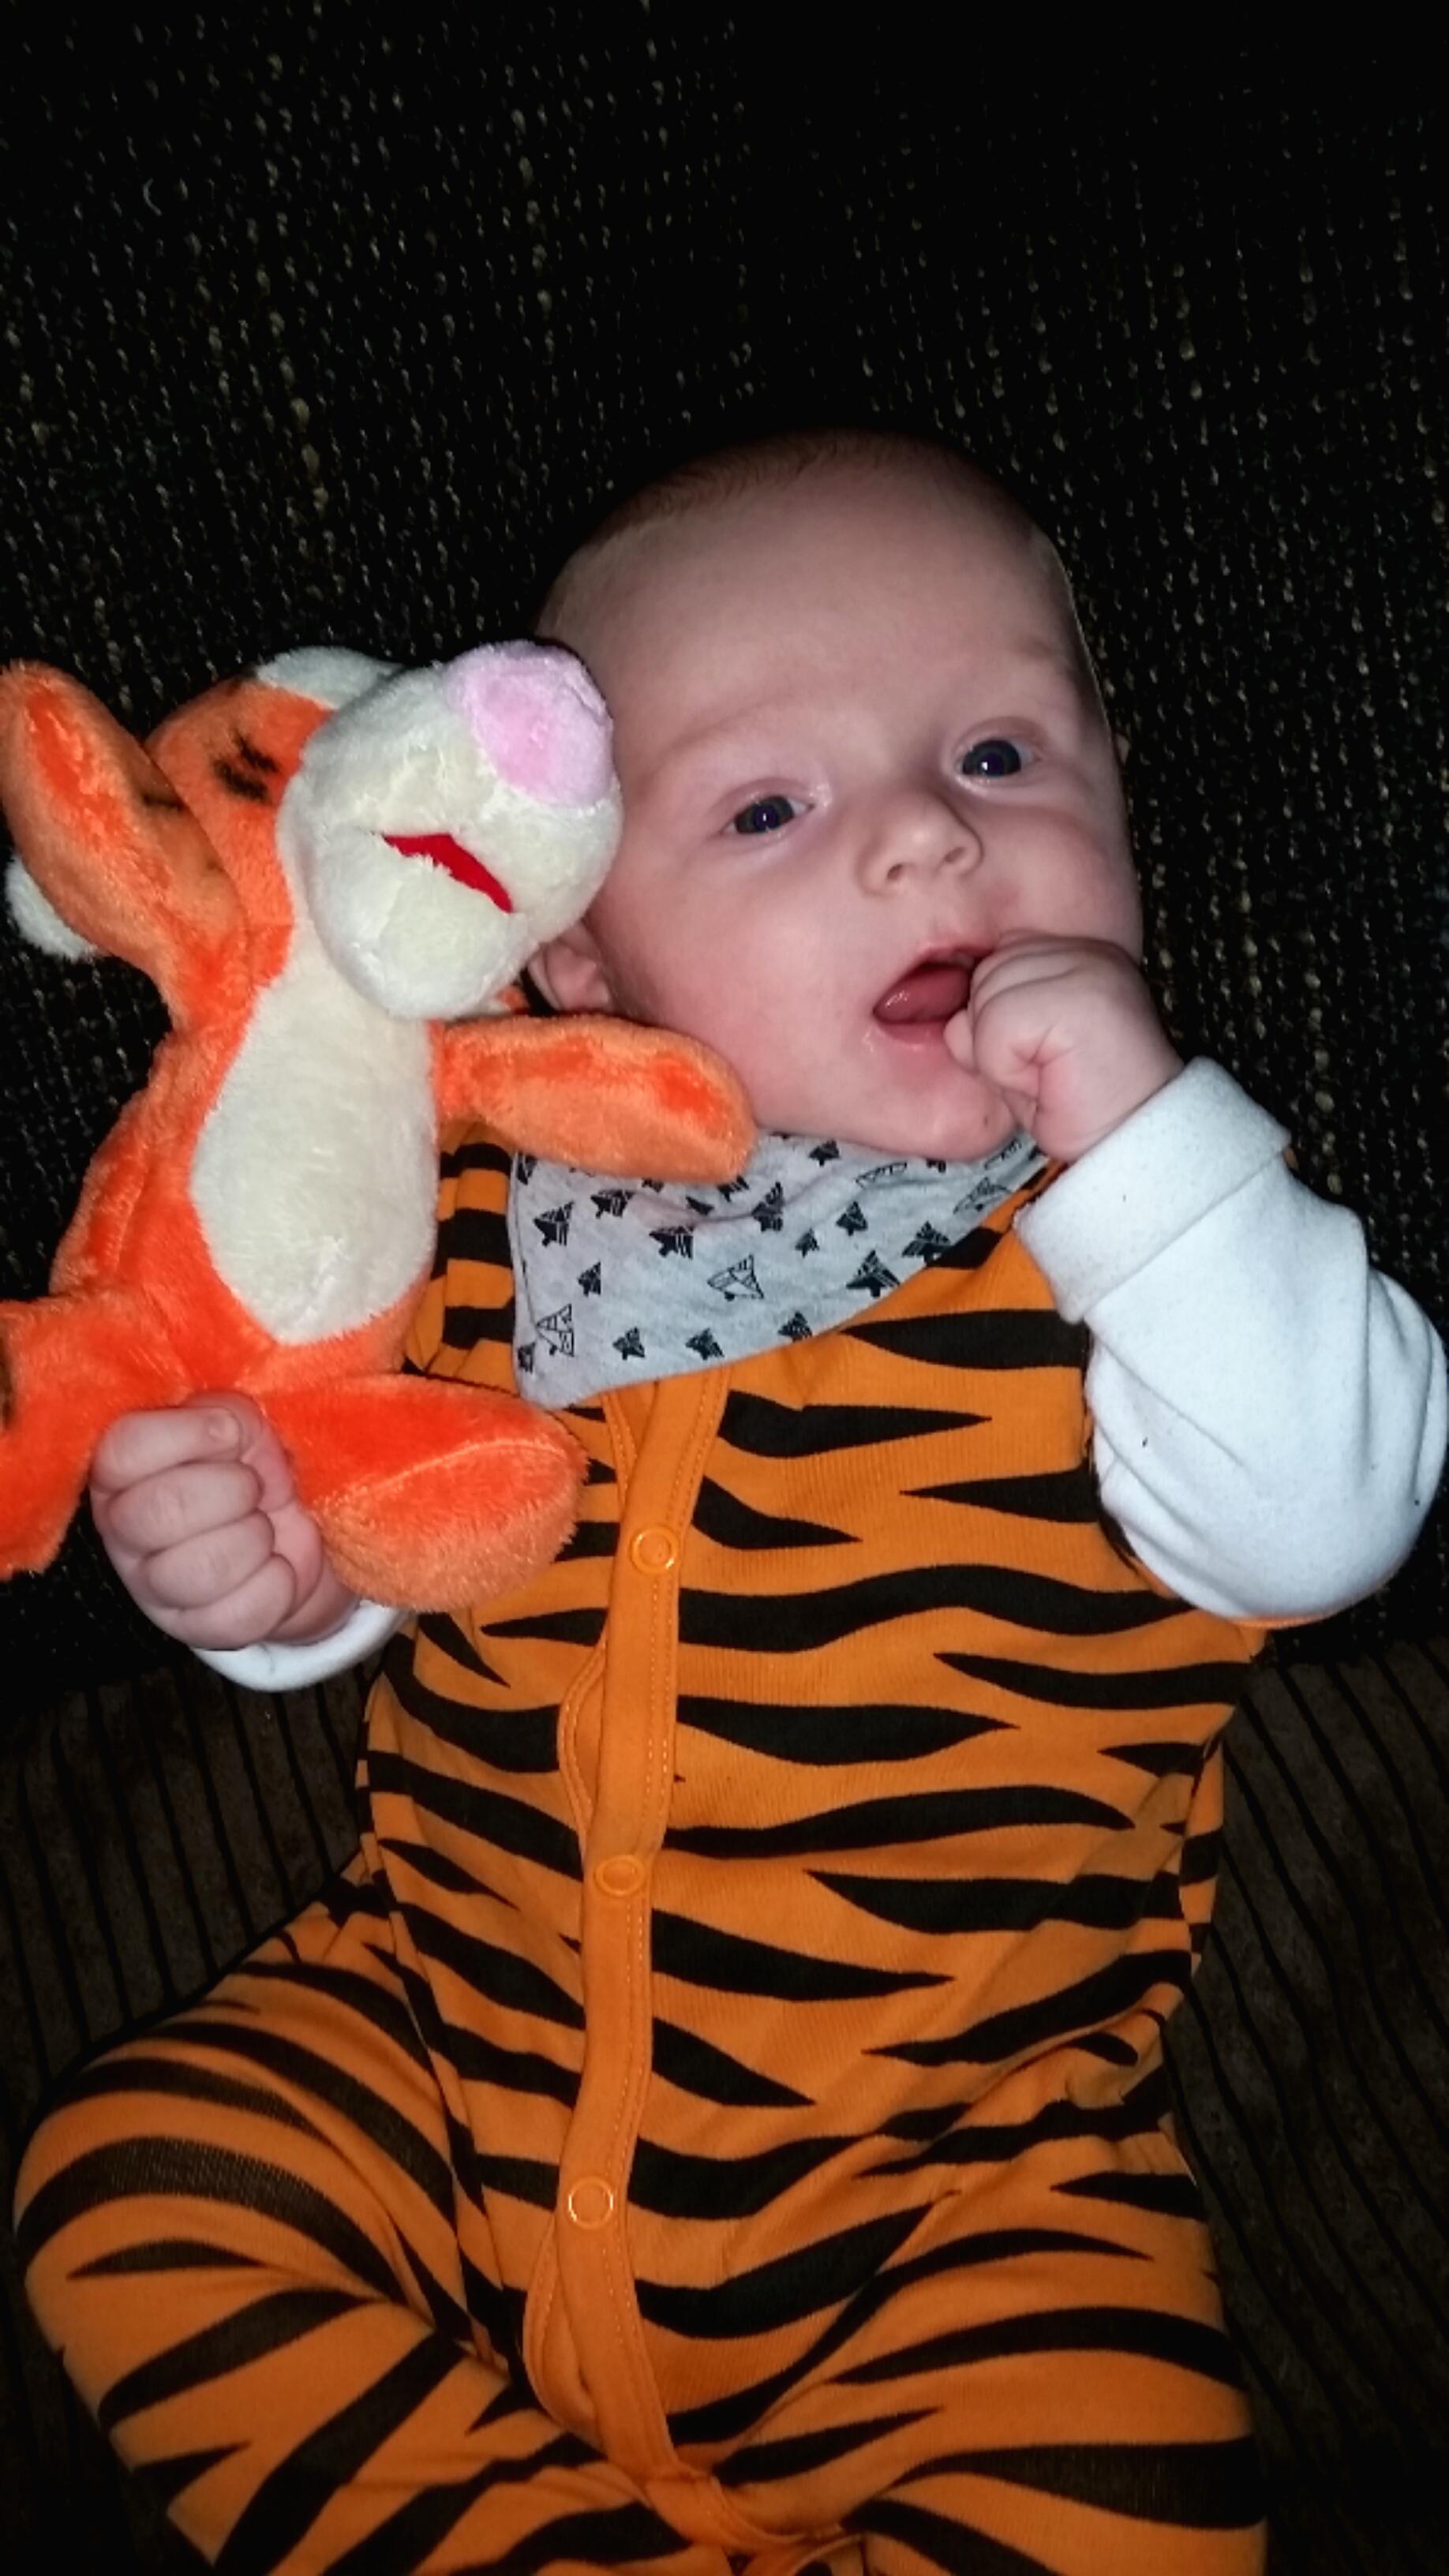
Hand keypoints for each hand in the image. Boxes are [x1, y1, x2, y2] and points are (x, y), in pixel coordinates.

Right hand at [89, 1391, 358, 1651]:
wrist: (304, 1527)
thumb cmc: (259, 1463)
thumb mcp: (245, 1424)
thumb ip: (228, 1413)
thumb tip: (229, 1427)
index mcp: (124, 1467)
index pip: (123, 1450)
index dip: (187, 1436)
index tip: (231, 1433)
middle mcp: (124, 1526)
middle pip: (159, 1511)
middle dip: (232, 1491)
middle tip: (255, 1486)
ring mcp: (152, 1584)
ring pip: (197, 1571)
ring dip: (254, 1540)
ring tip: (263, 1527)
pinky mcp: (192, 1627)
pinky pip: (236, 1616)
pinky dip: (276, 1585)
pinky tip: (276, 1565)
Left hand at [944, 932, 1183, 1161]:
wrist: (1135, 1146)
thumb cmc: (1080, 1105)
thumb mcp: (1020, 1050)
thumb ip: (990, 1017)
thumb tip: (954, 1014)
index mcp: (1078, 953)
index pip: (995, 960)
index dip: (998, 1021)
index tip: (1042, 1058)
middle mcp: (1088, 950)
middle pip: (985, 974)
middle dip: (994, 1036)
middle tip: (1043, 1071)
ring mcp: (1087, 969)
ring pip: (985, 997)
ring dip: (999, 1054)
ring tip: (1047, 1076)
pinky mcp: (1078, 998)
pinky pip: (994, 1025)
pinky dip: (1005, 1067)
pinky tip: (1046, 1081)